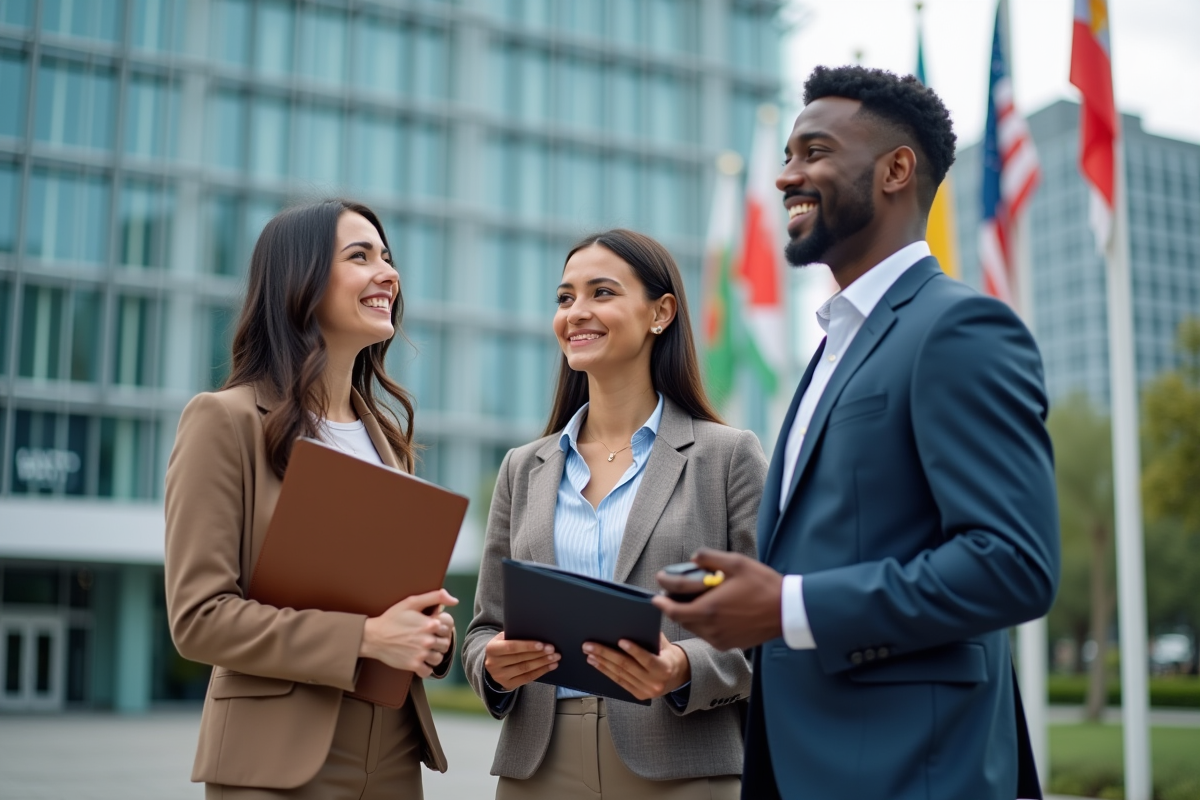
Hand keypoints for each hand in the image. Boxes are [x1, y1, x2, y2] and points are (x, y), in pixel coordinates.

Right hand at [359, 589, 457, 677]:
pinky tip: (419, 660)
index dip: (440, 627)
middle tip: (427, 639)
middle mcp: (427, 640)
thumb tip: (455, 600)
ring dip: (433, 655)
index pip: (448, 628)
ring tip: (424, 650)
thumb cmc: (392, 618)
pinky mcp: (413, 665)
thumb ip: (435, 597)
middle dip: (438, 642)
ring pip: (438, 658)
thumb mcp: (412, 602)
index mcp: (430, 624)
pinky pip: (428, 671)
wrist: (374, 637)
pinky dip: (425, 668)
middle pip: (445, 644)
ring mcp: (421, 654)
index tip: (431, 627)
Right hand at [484, 632, 559, 690]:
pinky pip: (527, 678)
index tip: (541, 644)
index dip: (527, 646)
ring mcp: (500, 676)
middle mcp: (493, 664)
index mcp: (492, 648)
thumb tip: (535, 631)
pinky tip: (551, 666)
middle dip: (539, 654)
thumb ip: (514, 635)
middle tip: (553, 649)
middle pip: (520, 658)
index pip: (511, 647)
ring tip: (555, 657)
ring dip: (543, 663)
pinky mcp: (508, 685)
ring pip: (525, 669)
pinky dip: (541, 671)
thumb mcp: (503, 638)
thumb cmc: (503, 646)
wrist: (492, 664)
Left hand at [584, 633, 689, 700]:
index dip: (634, 650)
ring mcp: (646, 691)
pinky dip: (606, 672)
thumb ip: (654, 636)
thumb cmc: (668, 656)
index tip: (620, 640)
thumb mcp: (666, 645)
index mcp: (664, 668)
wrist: (677, 677)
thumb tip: (638, 623)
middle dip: (606, 654)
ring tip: (589, 653)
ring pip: (620, 674)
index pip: (647, 659)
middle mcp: (655, 682)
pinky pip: (619, 682)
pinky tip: (596, 663)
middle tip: (590, 645)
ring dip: (602, 663)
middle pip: (627, 666)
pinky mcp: (638, 695)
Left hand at [653, 549, 782, 650]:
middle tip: (674, 595)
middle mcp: (711, 628)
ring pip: (695, 628)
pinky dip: (705, 623)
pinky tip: (714, 611)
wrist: (788, 611)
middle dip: (674, 607)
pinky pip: (709, 635)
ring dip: (690, 615)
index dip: (662, 602)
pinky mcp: (730, 644)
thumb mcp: (735, 563)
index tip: (656, 595)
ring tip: (695, 600)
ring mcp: (720, 639)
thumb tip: (692, 558)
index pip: (673, 610)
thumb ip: (709, 558)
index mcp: (708, 609)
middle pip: (682, 620)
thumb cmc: (763, 585)